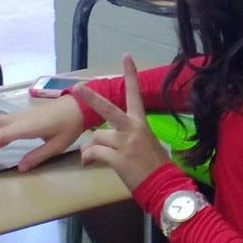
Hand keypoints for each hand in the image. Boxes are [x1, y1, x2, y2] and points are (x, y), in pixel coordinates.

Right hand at [0, 95, 87, 171]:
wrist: (79, 106)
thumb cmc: (70, 125)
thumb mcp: (57, 145)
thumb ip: (38, 156)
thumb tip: (19, 168)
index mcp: (28, 127)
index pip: (2, 135)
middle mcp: (21, 119)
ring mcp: (22, 116)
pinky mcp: (24, 116)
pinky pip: (3, 122)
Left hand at [73, 56, 176, 191]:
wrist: (165, 185)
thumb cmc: (155, 166)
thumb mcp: (144, 144)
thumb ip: (123, 137)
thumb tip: (99, 142)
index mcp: (141, 122)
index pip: (135, 94)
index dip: (130, 75)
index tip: (126, 56)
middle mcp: (133, 129)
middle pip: (108, 108)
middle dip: (91, 98)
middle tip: (78, 88)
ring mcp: (126, 143)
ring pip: (97, 137)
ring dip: (90, 147)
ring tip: (91, 157)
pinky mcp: (119, 159)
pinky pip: (95, 153)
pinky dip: (89, 158)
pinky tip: (90, 163)